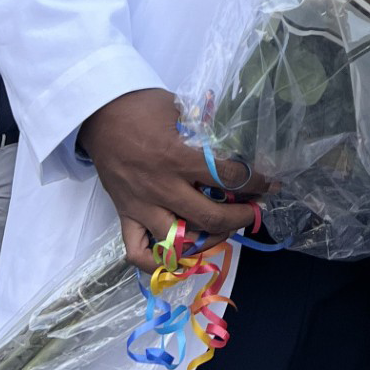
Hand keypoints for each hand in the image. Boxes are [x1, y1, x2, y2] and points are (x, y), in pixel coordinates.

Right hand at [77, 88, 266, 272]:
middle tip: (253, 210)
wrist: (99, 113)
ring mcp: (142, 206)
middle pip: (211, 218)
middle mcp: (161, 188)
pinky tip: (179, 255)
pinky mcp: (124, 215)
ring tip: (224, 228)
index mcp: (177, 158)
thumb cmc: (142, 106)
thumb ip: (206, 129)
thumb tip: (237, 142)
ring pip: (180, 242)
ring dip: (208, 240)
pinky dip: (157, 262)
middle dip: (241, 217)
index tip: (270, 183)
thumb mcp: (180, 109)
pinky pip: (138, 252)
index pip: (227, 177)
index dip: (256, 182)